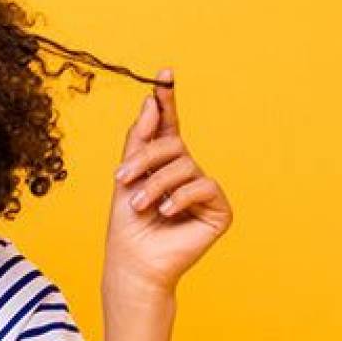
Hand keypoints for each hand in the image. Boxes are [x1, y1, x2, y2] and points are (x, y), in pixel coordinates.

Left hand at [104, 67, 233, 303]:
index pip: (167, 126)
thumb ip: (138, 140)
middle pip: (174, 144)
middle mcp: (187, 174)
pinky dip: (180, 197)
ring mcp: (204, 191)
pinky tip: (165, 213)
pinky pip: (205, 187)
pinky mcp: (219, 210)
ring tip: (141, 206)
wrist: (132, 265)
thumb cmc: (127, 227)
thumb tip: (149, 101)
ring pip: (187, 165)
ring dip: (157, 184)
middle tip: (122, 180)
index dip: (166, 102)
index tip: (164, 75)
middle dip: (146, 159)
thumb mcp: (126, 177)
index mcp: (164, 165)